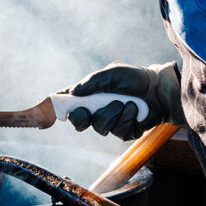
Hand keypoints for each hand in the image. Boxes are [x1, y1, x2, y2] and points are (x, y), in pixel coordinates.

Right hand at [64, 62, 184, 139]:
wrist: (160, 91)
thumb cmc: (135, 78)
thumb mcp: (113, 73)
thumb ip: (93, 81)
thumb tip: (74, 91)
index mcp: (90, 95)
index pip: (67, 103)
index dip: (55, 108)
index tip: (45, 110)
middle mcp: (97, 110)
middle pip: (78, 122)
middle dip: (81, 116)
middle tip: (87, 109)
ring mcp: (110, 122)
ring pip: (99, 127)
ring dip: (112, 114)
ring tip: (126, 103)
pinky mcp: (124, 132)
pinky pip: (119, 131)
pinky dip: (128, 119)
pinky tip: (135, 110)